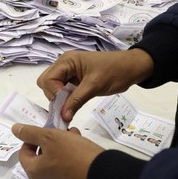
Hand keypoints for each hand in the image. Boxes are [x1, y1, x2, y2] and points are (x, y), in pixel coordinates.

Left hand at [12, 123, 103, 178]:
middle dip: (50, 142)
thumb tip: (14, 129)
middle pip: (40, 158)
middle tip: (64, 131)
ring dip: (62, 148)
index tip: (47, 130)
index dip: (32, 138)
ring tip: (76, 137)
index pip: (24, 152)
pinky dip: (70, 160)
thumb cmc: (73, 154)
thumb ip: (30, 132)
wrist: (105, 177)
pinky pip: (66, 173)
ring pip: (54, 164)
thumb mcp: (50, 137)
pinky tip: (83, 151)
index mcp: (33, 172)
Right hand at [37, 49, 153, 120]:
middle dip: (53, 96)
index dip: (54, 94)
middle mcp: (64, 64)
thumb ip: (76, 101)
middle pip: (45, 82)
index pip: (48, 79)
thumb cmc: (115, 72)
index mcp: (67, 60)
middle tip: (67, 105)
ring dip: (59, 98)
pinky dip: (65, 98)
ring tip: (71, 105)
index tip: (65, 105)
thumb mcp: (94, 86)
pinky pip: (61, 89)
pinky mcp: (73, 78)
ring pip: (52, 87)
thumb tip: (63, 117)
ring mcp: (68, 71)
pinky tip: (73, 103)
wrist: (132, 68)